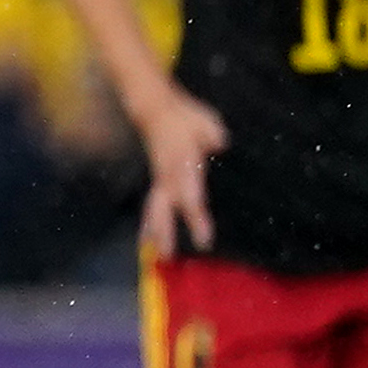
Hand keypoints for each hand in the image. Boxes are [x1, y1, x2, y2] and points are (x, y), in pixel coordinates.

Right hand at [134, 84, 227, 257]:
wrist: (157, 110)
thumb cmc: (185, 118)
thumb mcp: (203, 120)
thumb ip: (210, 133)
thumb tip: (219, 143)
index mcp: (182, 164)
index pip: (190, 196)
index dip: (196, 219)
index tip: (204, 241)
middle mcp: (168, 175)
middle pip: (166, 209)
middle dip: (168, 233)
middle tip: (170, 257)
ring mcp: (160, 179)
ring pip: (155, 210)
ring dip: (156, 233)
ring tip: (158, 257)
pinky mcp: (158, 181)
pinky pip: (152, 206)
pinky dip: (148, 224)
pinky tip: (147, 241)